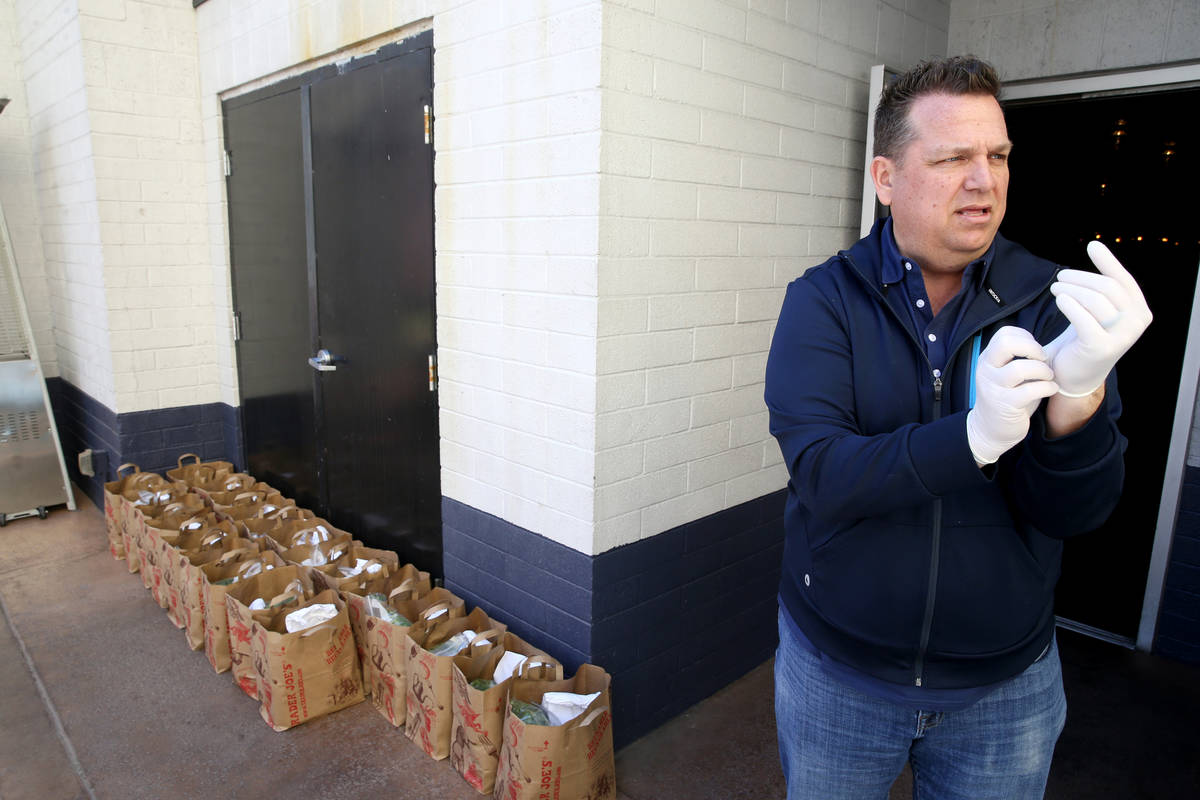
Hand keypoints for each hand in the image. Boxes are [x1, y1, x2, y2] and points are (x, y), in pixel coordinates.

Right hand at [966, 326, 1059, 464]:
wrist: (990, 430)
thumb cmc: (1007, 398)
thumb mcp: (1006, 375)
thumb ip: (1017, 358)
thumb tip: (1044, 345)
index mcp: (988, 359)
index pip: (1004, 334)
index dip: (1026, 337)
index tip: (1036, 351)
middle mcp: (987, 371)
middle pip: (1007, 344)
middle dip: (1033, 348)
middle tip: (1043, 359)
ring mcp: (994, 388)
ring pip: (1020, 368)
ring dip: (1043, 370)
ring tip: (1049, 377)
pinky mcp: (1005, 405)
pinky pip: (1031, 390)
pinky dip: (1047, 387)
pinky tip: (1051, 389)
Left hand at [1044, 241, 1151, 396]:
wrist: (1074, 374)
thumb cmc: (1083, 337)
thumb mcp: (1097, 308)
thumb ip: (1101, 284)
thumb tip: (1096, 245)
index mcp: (1140, 311)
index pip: (1124, 280)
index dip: (1108, 261)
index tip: (1092, 246)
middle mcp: (1137, 323)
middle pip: (1108, 287)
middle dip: (1081, 278)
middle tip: (1060, 278)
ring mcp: (1122, 337)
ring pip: (1095, 300)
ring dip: (1071, 289)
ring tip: (1056, 289)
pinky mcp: (1101, 348)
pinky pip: (1084, 319)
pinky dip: (1069, 304)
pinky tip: (1059, 299)